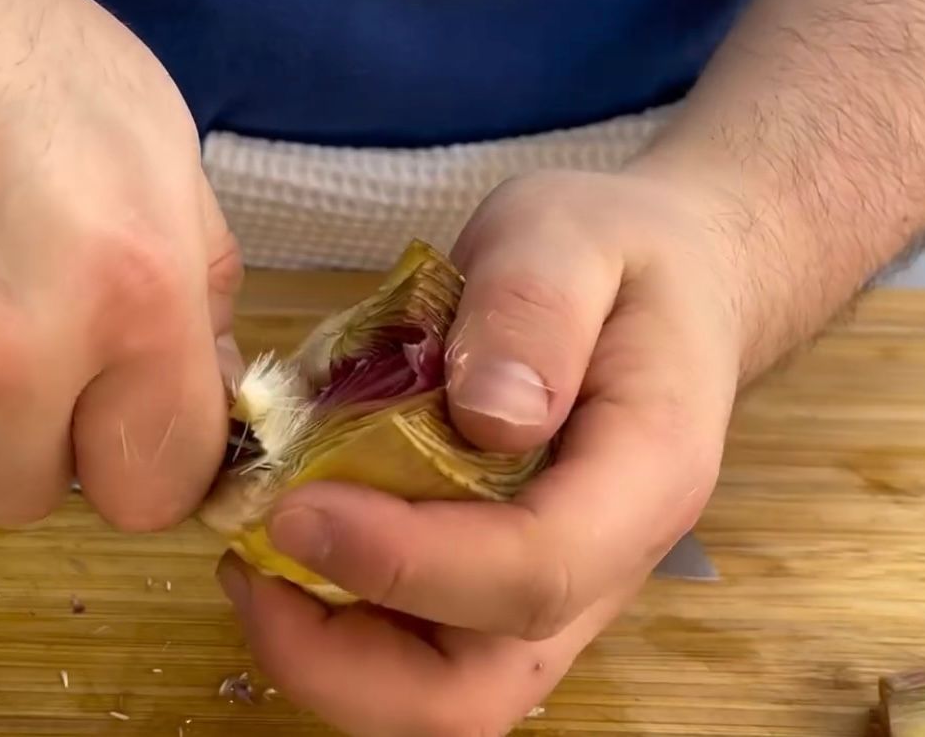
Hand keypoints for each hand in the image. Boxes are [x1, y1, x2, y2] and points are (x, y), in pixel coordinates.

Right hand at [0, 0, 239, 527]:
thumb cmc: (15, 48)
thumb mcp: (158, 141)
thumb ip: (200, 276)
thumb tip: (212, 377)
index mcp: (133, 293)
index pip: (165, 481)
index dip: (157, 456)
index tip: (141, 422)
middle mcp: (12, 354)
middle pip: (42, 493)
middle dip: (48, 434)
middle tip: (34, 340)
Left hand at [218, 168, 748, 735]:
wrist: (673, 276)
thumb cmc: (620, 249)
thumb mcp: (569, 236)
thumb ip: (532, 310)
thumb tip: (486, 418)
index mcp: (646, 473)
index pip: (533, 570)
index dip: (406, 561)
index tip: (298, 507)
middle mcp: (609, 559)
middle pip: (481, 688)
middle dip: (346, 663)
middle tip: (251, 565)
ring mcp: (561, 578)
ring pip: (447, 688)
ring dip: (334, 652)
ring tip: (257, 557)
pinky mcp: (511, 568)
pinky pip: (429, 639)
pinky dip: (348, 615)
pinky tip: (302, 533)